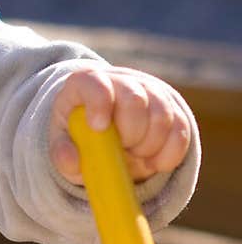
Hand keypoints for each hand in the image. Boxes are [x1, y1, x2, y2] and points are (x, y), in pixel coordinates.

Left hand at [49, 65, 191, 184]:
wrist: (104, 128)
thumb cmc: (79, 135)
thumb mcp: (63, 144)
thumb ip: (62, 154)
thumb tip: (71, 161)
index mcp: (86, 83)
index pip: (95, 83)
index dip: (100, 103)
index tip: (99, 128)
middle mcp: (120, 81)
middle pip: (134, 99)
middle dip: (130, 133)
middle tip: (121, 149)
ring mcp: (149, 91)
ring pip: (162, 115)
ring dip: (150, 146)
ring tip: (133, 156)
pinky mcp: (172, 107)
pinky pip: (181, 130)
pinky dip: (169, 154)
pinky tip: (153, 162)